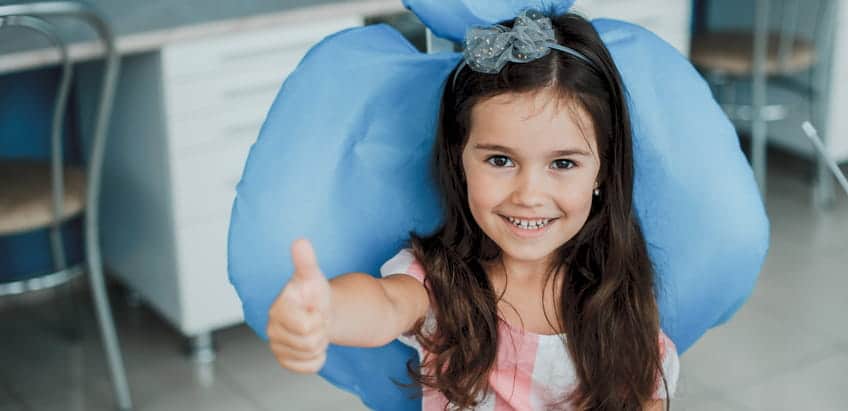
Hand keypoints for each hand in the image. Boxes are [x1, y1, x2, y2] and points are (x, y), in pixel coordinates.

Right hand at [267, 239, 331, 372]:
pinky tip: (314, 344)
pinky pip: (309, 367)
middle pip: (309, 341)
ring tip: (315, 328)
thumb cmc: (314, 293)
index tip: (314, 309)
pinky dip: (318, 358)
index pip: (305, 326)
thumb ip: (305, 261)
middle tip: (317, 319)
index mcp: (278, 308)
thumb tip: (300, 241)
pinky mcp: (284, 360)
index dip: (318, 318)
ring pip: (309, 354)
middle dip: (320, 330)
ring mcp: (276, 345)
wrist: (318, 310)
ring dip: (320, 342)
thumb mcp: (313, 276)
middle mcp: (272, 327)